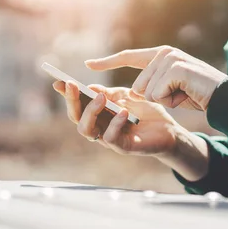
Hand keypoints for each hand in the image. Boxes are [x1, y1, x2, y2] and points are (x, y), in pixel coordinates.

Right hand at [53, 80, 180, 155]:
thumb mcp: (126, 97)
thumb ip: (108, 93)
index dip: (66, 94)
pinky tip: (123, 112)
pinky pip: (110, 138)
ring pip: (87, 130)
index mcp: (98, 114)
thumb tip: (89, 88)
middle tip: (73, 85)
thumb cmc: (146, 113)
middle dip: (72, 101)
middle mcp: (98, 128)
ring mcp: (109, 139)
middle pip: (76, 118)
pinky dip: (114, 124)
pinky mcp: (123, 147)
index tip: (58, 80)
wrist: (168, 129)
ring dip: (90, 112)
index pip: (77, 105)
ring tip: (101, 98)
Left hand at [85, 46, 226, 110]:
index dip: (108, 62)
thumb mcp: (171, 87)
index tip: (88, 64)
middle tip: (178, 94)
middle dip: (156, 98)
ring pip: (147, 92)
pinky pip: (157, 95)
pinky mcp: (175, 69)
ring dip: (165, 100)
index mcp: (161, 54)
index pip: (129, 56)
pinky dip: (171, 100)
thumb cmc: (198, 94)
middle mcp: (163, 53)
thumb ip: (152, 83)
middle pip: (138, 86)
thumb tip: (132, 92)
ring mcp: (169, 59)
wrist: (223, 97)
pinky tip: (186, 94)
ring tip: (183, 93)